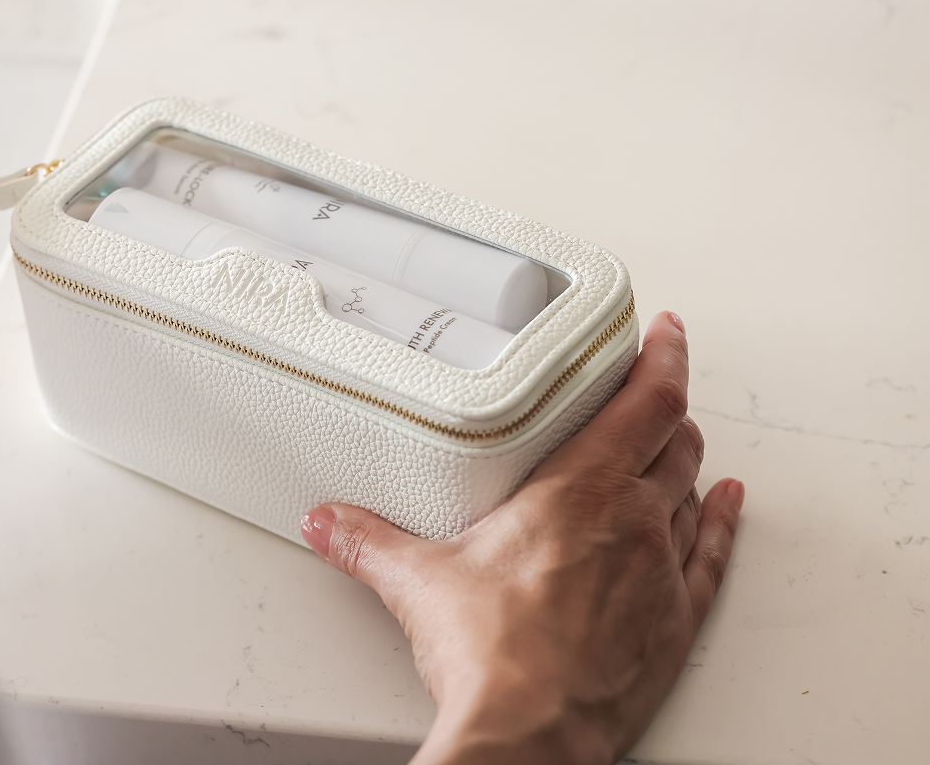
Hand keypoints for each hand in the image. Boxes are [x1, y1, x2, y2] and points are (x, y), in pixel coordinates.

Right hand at [301, 311, 742, 764]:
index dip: (663, 356)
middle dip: (665, 408)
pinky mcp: (674, 622)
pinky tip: (726, 505)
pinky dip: (720, 523)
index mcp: (578, 491)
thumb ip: (368, 541)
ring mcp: (660, 572)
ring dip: (685, 461)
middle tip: (652, 391)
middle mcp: (632, 522)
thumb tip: (329, 521)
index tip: (665, 331)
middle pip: (673, 440)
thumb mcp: (416, 582)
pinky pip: (711, 557)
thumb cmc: (491, 654)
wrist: (531, 735)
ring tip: (677, 440)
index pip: (646, 400)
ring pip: (690, 491)